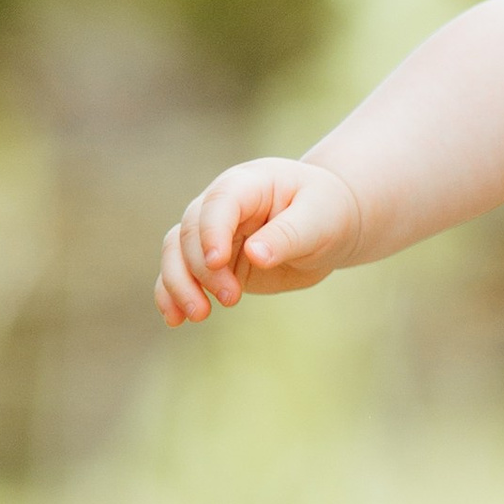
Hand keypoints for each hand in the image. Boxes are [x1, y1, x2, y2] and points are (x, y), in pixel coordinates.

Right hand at [157, 155, 363, 321]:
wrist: (331, 224)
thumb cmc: (328, 213)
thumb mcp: (320, 219)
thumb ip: (288, 235)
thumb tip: (256, 255)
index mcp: (248, 184)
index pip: (219, 202)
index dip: (212, 231)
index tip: (219, 262)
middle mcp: (221, 205)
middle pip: (190, 231)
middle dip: (203, 268)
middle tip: (231, 299)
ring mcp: (213, 233)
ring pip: (176, 252)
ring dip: (179, 284)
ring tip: (199, 315)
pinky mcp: (213, 261)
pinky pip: (181, 273)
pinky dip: (172, 295)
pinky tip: (175, 319)